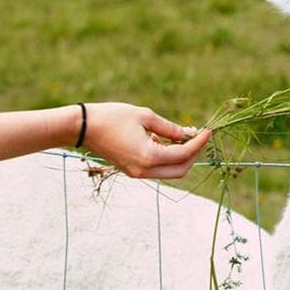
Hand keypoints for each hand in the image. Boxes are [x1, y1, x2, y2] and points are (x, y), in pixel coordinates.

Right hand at [82, 103, 211, 178]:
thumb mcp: (145, 116)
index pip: (183, 154)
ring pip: (169, 172)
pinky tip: (162, 139)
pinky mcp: (131, 171)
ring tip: (180, 136)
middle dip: (193, 155)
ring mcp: (137, 173)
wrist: (82, 127)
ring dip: (179, 157)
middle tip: (197, 138)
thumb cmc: (112, 117)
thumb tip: (187, 134)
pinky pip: (156, 169)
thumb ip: (169, 128)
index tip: (207, 132)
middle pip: (180, 171)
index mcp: (149, 157)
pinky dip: (165, 157)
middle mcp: (144, 170)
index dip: (199, 143)